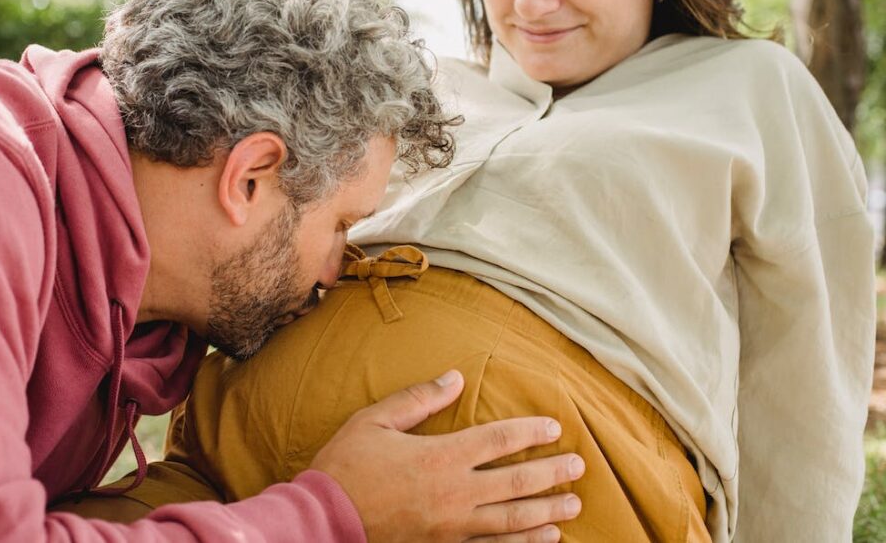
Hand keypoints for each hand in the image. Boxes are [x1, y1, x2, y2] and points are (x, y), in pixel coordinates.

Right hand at [310, 370, 584, 542]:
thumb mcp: (375, 420)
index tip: (555, 428)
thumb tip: (455, 377)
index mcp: (440, 457)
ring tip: (573, 506)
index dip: (530, 432)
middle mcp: (454, 494)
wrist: (323, 521)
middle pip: (516, 483)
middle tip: (579, 467)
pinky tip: (543, 540)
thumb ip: (418, 399)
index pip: (498, 440)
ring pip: (512, 521)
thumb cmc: (346, 466)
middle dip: (552, 474)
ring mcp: (452, 528)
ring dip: (547, 512)